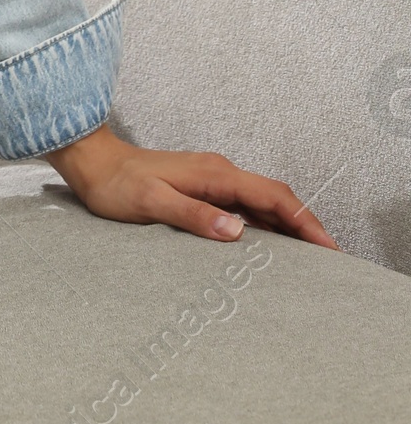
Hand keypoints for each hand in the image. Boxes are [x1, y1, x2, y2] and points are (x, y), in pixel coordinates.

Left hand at [47, 122, 338, 247]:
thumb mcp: (152, 202)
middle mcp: (218, 173)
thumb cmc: (116, 184)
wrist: (92, 163)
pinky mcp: (201, 189)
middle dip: (306, 225)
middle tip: (332, 261)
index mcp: (214, 174)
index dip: (305, 221)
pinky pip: (244, 207)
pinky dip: (265, 226)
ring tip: (310, 260)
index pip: (273, 196)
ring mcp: (211, 180)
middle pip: (275, 198)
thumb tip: (237, 231)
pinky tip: (269, 248)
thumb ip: (194, 215)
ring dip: (288, 227)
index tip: (329, 248)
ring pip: (262, 202)